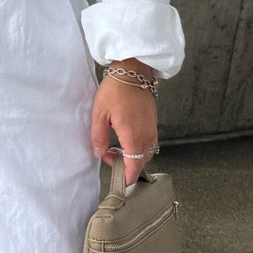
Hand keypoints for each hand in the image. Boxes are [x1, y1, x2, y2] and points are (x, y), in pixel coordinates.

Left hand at [90, 66, 158, 187]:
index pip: (134, 166)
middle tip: (110, 156)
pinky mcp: (153, 122)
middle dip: (126, 165)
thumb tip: (99, 153)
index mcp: (133, 136)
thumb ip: (99, 137)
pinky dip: (138, 145)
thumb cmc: (116, 90)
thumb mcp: (99, 114)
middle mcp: (146, 135)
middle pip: (141, 161)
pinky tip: (125, 137)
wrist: (133, 71)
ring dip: (132, 155)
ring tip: (115, 147)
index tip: (120, 181)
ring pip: (146, 152)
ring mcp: (152, 128)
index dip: (127, 177)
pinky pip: (148, 141)